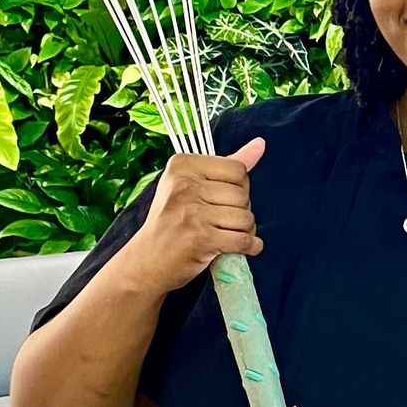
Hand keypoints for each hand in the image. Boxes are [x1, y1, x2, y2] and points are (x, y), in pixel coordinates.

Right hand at [118, 137, 264, 294]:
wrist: (146, 261)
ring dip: (244, 231)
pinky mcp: (200, 239)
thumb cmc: (172, 221)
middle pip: (243, 195)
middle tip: (222, 221)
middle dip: (241, 211)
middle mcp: (184, 186)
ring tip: (227, 235)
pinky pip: (243, 240)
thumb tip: (260, 144)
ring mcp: (191, 213)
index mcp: (182, 166)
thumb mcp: (191, 185)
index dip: (239, 188)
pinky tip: (242, 248)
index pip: (237, 170)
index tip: (221, 199)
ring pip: (246, 218)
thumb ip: (227, 165)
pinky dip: (249, 246)